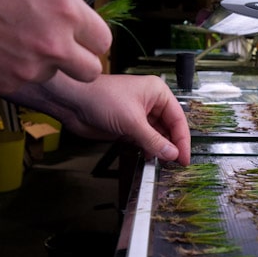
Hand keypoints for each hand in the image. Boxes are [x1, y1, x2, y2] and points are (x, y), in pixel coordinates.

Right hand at [0, 0, 111, 94]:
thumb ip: (59, 3)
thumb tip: (73, 19)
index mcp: (66, 10)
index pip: (103, 41)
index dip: (91, 40)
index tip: (83, 40)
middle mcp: (54, 43)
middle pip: (90, 71)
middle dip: (79, 63)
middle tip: (61, 52)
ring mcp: (30, 68)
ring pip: (53, 77)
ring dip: (41, 65)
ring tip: (13, 42)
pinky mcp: (6, 84)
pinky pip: (23, 83)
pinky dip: (13, 72)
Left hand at [62, 74, 190, 165]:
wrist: (73, 102)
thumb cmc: (100, 98)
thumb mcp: (132, 122)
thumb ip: (154, 140)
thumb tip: (172, 154)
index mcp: (158, 93)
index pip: (178, 119)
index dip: (182, 140)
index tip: (184, 157)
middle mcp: (151, 102)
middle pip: (170, 128)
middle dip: (172, 145)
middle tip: (176, 163)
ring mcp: (139, 115)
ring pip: (157, 135)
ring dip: (159, 149)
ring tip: (162, 162)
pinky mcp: (128, 126)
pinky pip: (144, 140)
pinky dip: (147, 149)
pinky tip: (148, 158)